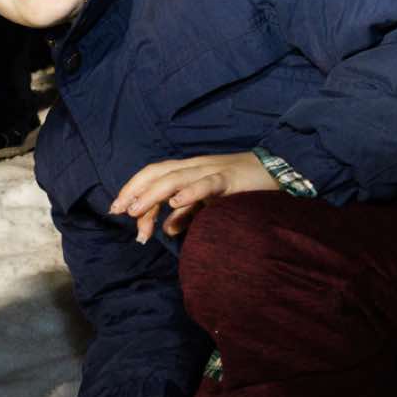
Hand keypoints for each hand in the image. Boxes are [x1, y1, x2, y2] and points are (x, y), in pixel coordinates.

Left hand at [109, 152, 278, 241]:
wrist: (278, 172)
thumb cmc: (243, 188)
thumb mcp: (211, 203)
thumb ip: (189, 213)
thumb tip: (168, 229)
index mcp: (190, 171)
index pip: (154, 175)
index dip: (134, 189)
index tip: (118, 210)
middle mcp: (196, 167)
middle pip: (157, 173)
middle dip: (135, 190)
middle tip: (118, 211)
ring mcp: (212, 171)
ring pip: (175, 178)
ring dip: (153, 194)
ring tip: (136, 210)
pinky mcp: (230, 179)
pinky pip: (207, 184)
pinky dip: (190, 192)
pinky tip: (176, 202)